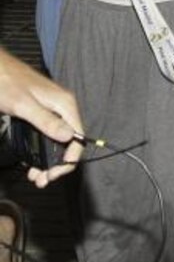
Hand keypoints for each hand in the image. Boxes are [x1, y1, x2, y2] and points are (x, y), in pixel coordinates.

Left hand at [0, 49, 83, 187]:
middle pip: (69, 141)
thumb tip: (69, 137)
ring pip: (57, 139)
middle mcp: (62, 107)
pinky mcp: (41, 112)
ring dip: (49, 159)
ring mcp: (51, 109)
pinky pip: (47, 134)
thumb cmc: (6, 82)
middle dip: (57, 163)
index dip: (69, 159)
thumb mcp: (24, 105)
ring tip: (36, 175)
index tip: (53, 174)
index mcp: (64, 104)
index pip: (78, 137)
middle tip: (42, 179)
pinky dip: (42, 150)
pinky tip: (32, 159)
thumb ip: (47, 121)